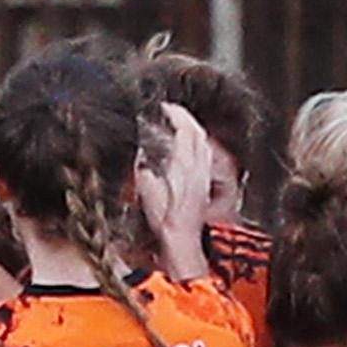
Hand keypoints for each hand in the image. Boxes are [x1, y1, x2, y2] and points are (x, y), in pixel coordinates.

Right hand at [136, 104, 215, 276]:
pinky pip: (204, 155)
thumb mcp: (148, 195)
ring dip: (192, 130)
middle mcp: (198, 167)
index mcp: (184, 165)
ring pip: (203, 143)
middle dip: (186, 118)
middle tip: (174, 111)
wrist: (183, 240)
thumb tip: (141, 164)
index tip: (167, 107)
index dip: (177, 115)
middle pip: (198, 132)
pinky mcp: (204, 183)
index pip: (186, 130)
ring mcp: (204, 174)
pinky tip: (189, 148)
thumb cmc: (167, 222)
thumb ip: (145, 175)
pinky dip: (196, 144)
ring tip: (180, 125)